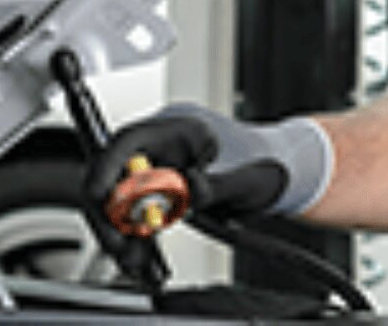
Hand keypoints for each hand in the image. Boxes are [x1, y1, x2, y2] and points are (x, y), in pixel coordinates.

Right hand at [82, 103, 330, 274]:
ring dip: (125, 231)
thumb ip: (216, 184)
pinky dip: (140, 239)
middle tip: (119, 243)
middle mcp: (165, 147)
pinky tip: (143, 260)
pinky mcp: (165, 195)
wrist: (286, 175)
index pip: (128, 141)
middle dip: (113, 211)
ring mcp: (163, 171)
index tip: (102, 194)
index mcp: (181, 126)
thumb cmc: (270, 163)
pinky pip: (142, 218)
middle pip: (117, 175)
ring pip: (126, 201)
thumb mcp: (247, 177)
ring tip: (135, 260)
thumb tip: (189, 188)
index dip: (108, 167)